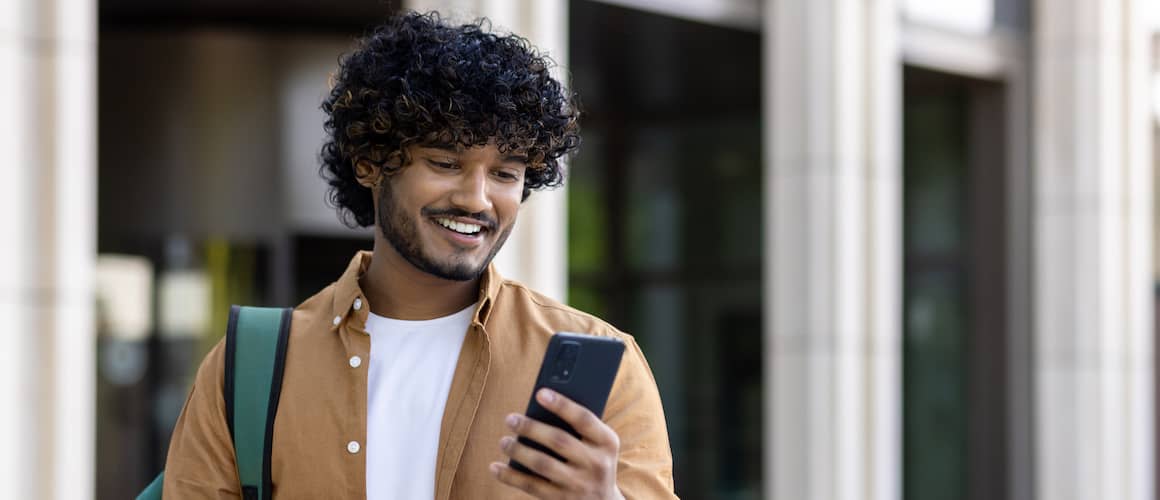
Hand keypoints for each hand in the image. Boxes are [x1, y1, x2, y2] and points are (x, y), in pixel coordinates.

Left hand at [490, 388, 624, 498]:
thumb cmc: (594, 460)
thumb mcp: (598, 444)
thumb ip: (578, 427)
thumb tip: (540, 404)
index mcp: (607, 442)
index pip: (583, 419)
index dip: (562, 405)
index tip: (540, 393)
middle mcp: (596, 464)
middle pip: (559, 441)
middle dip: (531, 428)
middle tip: (510, 418)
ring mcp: (579, 484)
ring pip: (542, 465)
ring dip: (518, 451)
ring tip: (504, 441)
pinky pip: (531, 487)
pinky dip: (510, 476)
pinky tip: (495, 467)